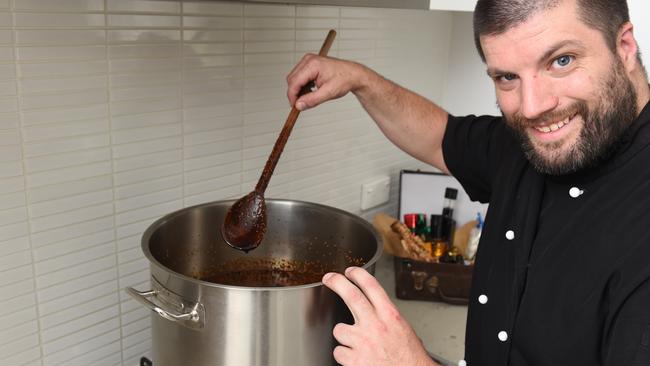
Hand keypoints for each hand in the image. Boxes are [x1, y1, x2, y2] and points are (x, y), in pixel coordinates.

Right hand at [286, 54, 365, 110]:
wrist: (353, 74)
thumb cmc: (344, 80)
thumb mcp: (329, 93)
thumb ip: (312, 100)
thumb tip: (299, 105)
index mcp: (312, 65)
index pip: (294, 82)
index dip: (292, 96)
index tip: (295, 106)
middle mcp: (308, 60)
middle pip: (292, 79)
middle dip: (295, 93)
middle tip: (303, 103)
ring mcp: (308, 61)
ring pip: (294, 78)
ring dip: (299, 89)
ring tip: (311, 96)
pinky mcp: (309, 64)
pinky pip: (299, 76)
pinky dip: (302, 86)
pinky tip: (311, 90)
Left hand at [322, 267, 438, 365]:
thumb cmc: (409, 358)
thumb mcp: (404, 329)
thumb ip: (387, 317)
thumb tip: (375, 309)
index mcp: (390, 316)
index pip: (371, 286)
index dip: (358, 275)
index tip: (350, 271)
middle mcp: (375, 326)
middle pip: (351, 295)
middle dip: (337, 282)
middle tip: (329, 278)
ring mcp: (363, 342)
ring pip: (339, 330)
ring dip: (345, 336)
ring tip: (358, 345)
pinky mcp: (354, 360)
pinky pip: (339, 352)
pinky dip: (345, 356)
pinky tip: (356, 358)